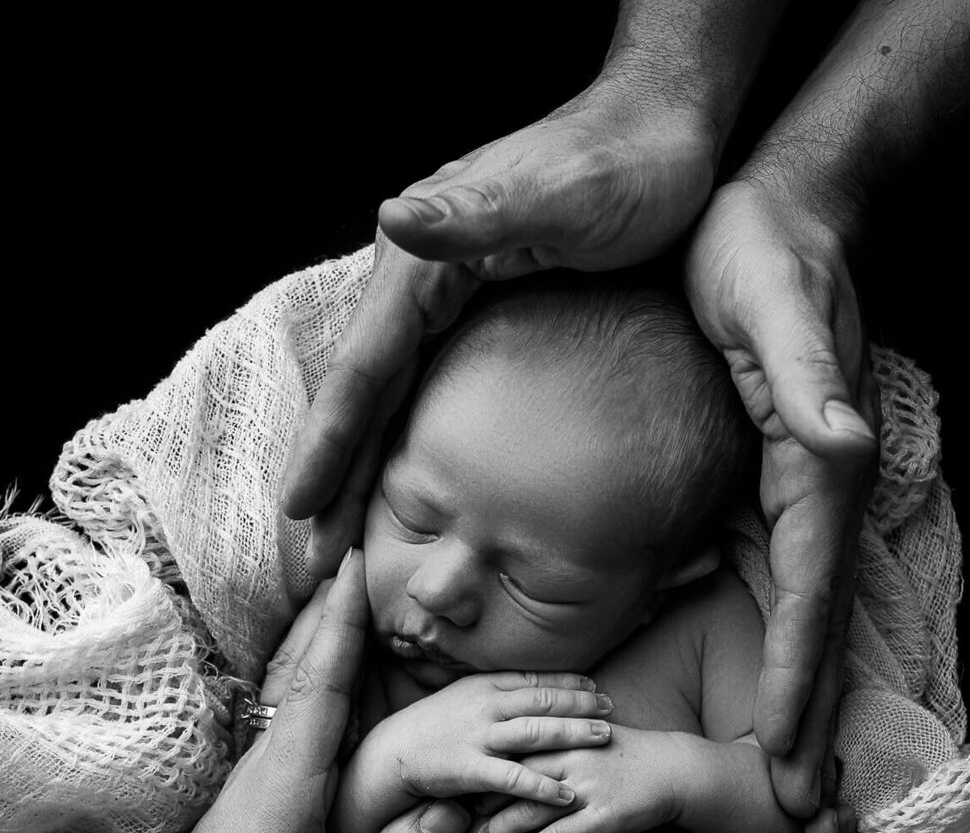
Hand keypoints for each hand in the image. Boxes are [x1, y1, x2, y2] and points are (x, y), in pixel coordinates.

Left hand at [119, 552, 471, 832]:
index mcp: (286, 788)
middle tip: (356, 547)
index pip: (322, 688)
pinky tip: (325, 672)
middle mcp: (265, 768)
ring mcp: (253, 779)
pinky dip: (311, 679)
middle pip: (303, 670)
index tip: (359, 566)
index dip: (343, 626)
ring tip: (348, 590)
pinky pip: (289, 718)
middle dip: (331, 608)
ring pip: (292, 690)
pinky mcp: (252, 796)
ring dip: (319, 637)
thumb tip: (453, 811)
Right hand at [282, 75, 715, 573]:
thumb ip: (479, 212)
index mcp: (423, 259)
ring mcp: (446, 298)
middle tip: (310, 569)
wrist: (669, 126)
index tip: (300, 513)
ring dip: (361, 476)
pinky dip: (403, 449)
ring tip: (340, 550)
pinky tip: (402, 494)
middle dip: (333, 482)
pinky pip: (424, 397)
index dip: (330, 446)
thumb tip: (392, 217)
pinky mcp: (477, 313)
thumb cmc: (628, 160)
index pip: (363, 370)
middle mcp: (420, 278)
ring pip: (388, 405)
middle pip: (362, 400)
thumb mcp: (563, 191)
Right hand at [368, 671, 614, 807]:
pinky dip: (543, 787)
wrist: (392, 752)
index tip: (596, 688)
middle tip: (613, 709)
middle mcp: (486, 706)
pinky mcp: (471, 769)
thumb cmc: (431, 726)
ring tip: (605, 739)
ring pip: (536, 732)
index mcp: (485, 686)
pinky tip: (567, 795)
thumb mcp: (463, 698)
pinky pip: (514, 778)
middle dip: (582, 705)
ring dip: (574, 734)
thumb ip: (496, 693)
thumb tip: (532, 691)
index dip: (569, 683)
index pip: (535, 680)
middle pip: (544, 701)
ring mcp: (479, 737)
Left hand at [477, 725, 681, 832]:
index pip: (518, 748)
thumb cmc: (634, 751)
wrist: (677, 770)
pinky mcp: (604, 819)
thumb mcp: (595, 730)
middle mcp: (573, 762)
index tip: (470, 774)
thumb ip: (563, 730)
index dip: (491, 763)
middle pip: (518, 780)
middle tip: (468, 811)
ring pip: (534, 811)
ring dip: (505, 828)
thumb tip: (531, 730)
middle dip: (489, 797)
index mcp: (568, 737)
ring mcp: (588, 791)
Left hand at [685, 178, 878, 816]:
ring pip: (804, 625)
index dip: (796, 684)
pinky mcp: (775, 492)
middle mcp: (818, 495)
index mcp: (817, 468)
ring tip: (792, 791)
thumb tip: (838, 440)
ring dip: (801, 710)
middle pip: (818, 632)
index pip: (808, 598)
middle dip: (810, 727)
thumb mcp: (776, 293)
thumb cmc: (763, 247)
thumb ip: (805, 367)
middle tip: (803, 825)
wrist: (777, 211)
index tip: (787, 763)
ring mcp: (801, 499)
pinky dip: (780, 659)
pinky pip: (781, 595)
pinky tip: (770, 704)